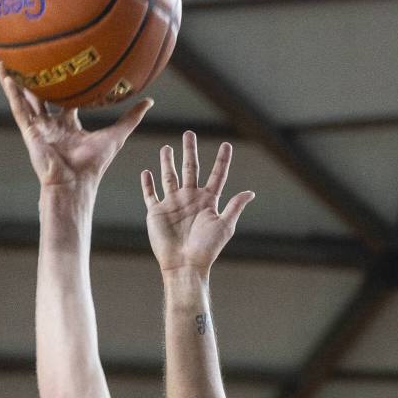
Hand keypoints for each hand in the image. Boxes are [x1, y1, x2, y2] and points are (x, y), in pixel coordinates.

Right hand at [0, 62, 151, 187]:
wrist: (74, 182)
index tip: (67, 66)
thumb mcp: (116, 136)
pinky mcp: (29, 130)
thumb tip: (150, 101)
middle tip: (34, 58)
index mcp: (70, 126)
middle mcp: (53, 125)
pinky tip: (3, 72)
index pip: (67, 101)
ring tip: (7, 59)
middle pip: (44, 97)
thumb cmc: (94, 164)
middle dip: (38, 80)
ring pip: (26, 98)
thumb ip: (130, 118)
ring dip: (17, 80)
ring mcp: (40, 127)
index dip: (66, 86)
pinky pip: (18, 106)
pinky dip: (11, 90)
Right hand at [141, 130, 254, 272]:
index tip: (227, 145)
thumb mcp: (225, 226)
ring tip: (167, 148)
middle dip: (190, 151)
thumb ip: (235, 207)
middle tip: (189, 133)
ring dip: (168, 162)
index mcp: (208, 201)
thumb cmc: (207, 248)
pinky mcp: (156, 211)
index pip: (217, 175)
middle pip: (191, 168)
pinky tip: (146, 172)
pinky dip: (147, 183)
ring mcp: (173, 204)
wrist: (185, 264)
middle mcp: (190, 199)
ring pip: (169, 177)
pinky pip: (150, 194)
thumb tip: (250, 192)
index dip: (222, 160)